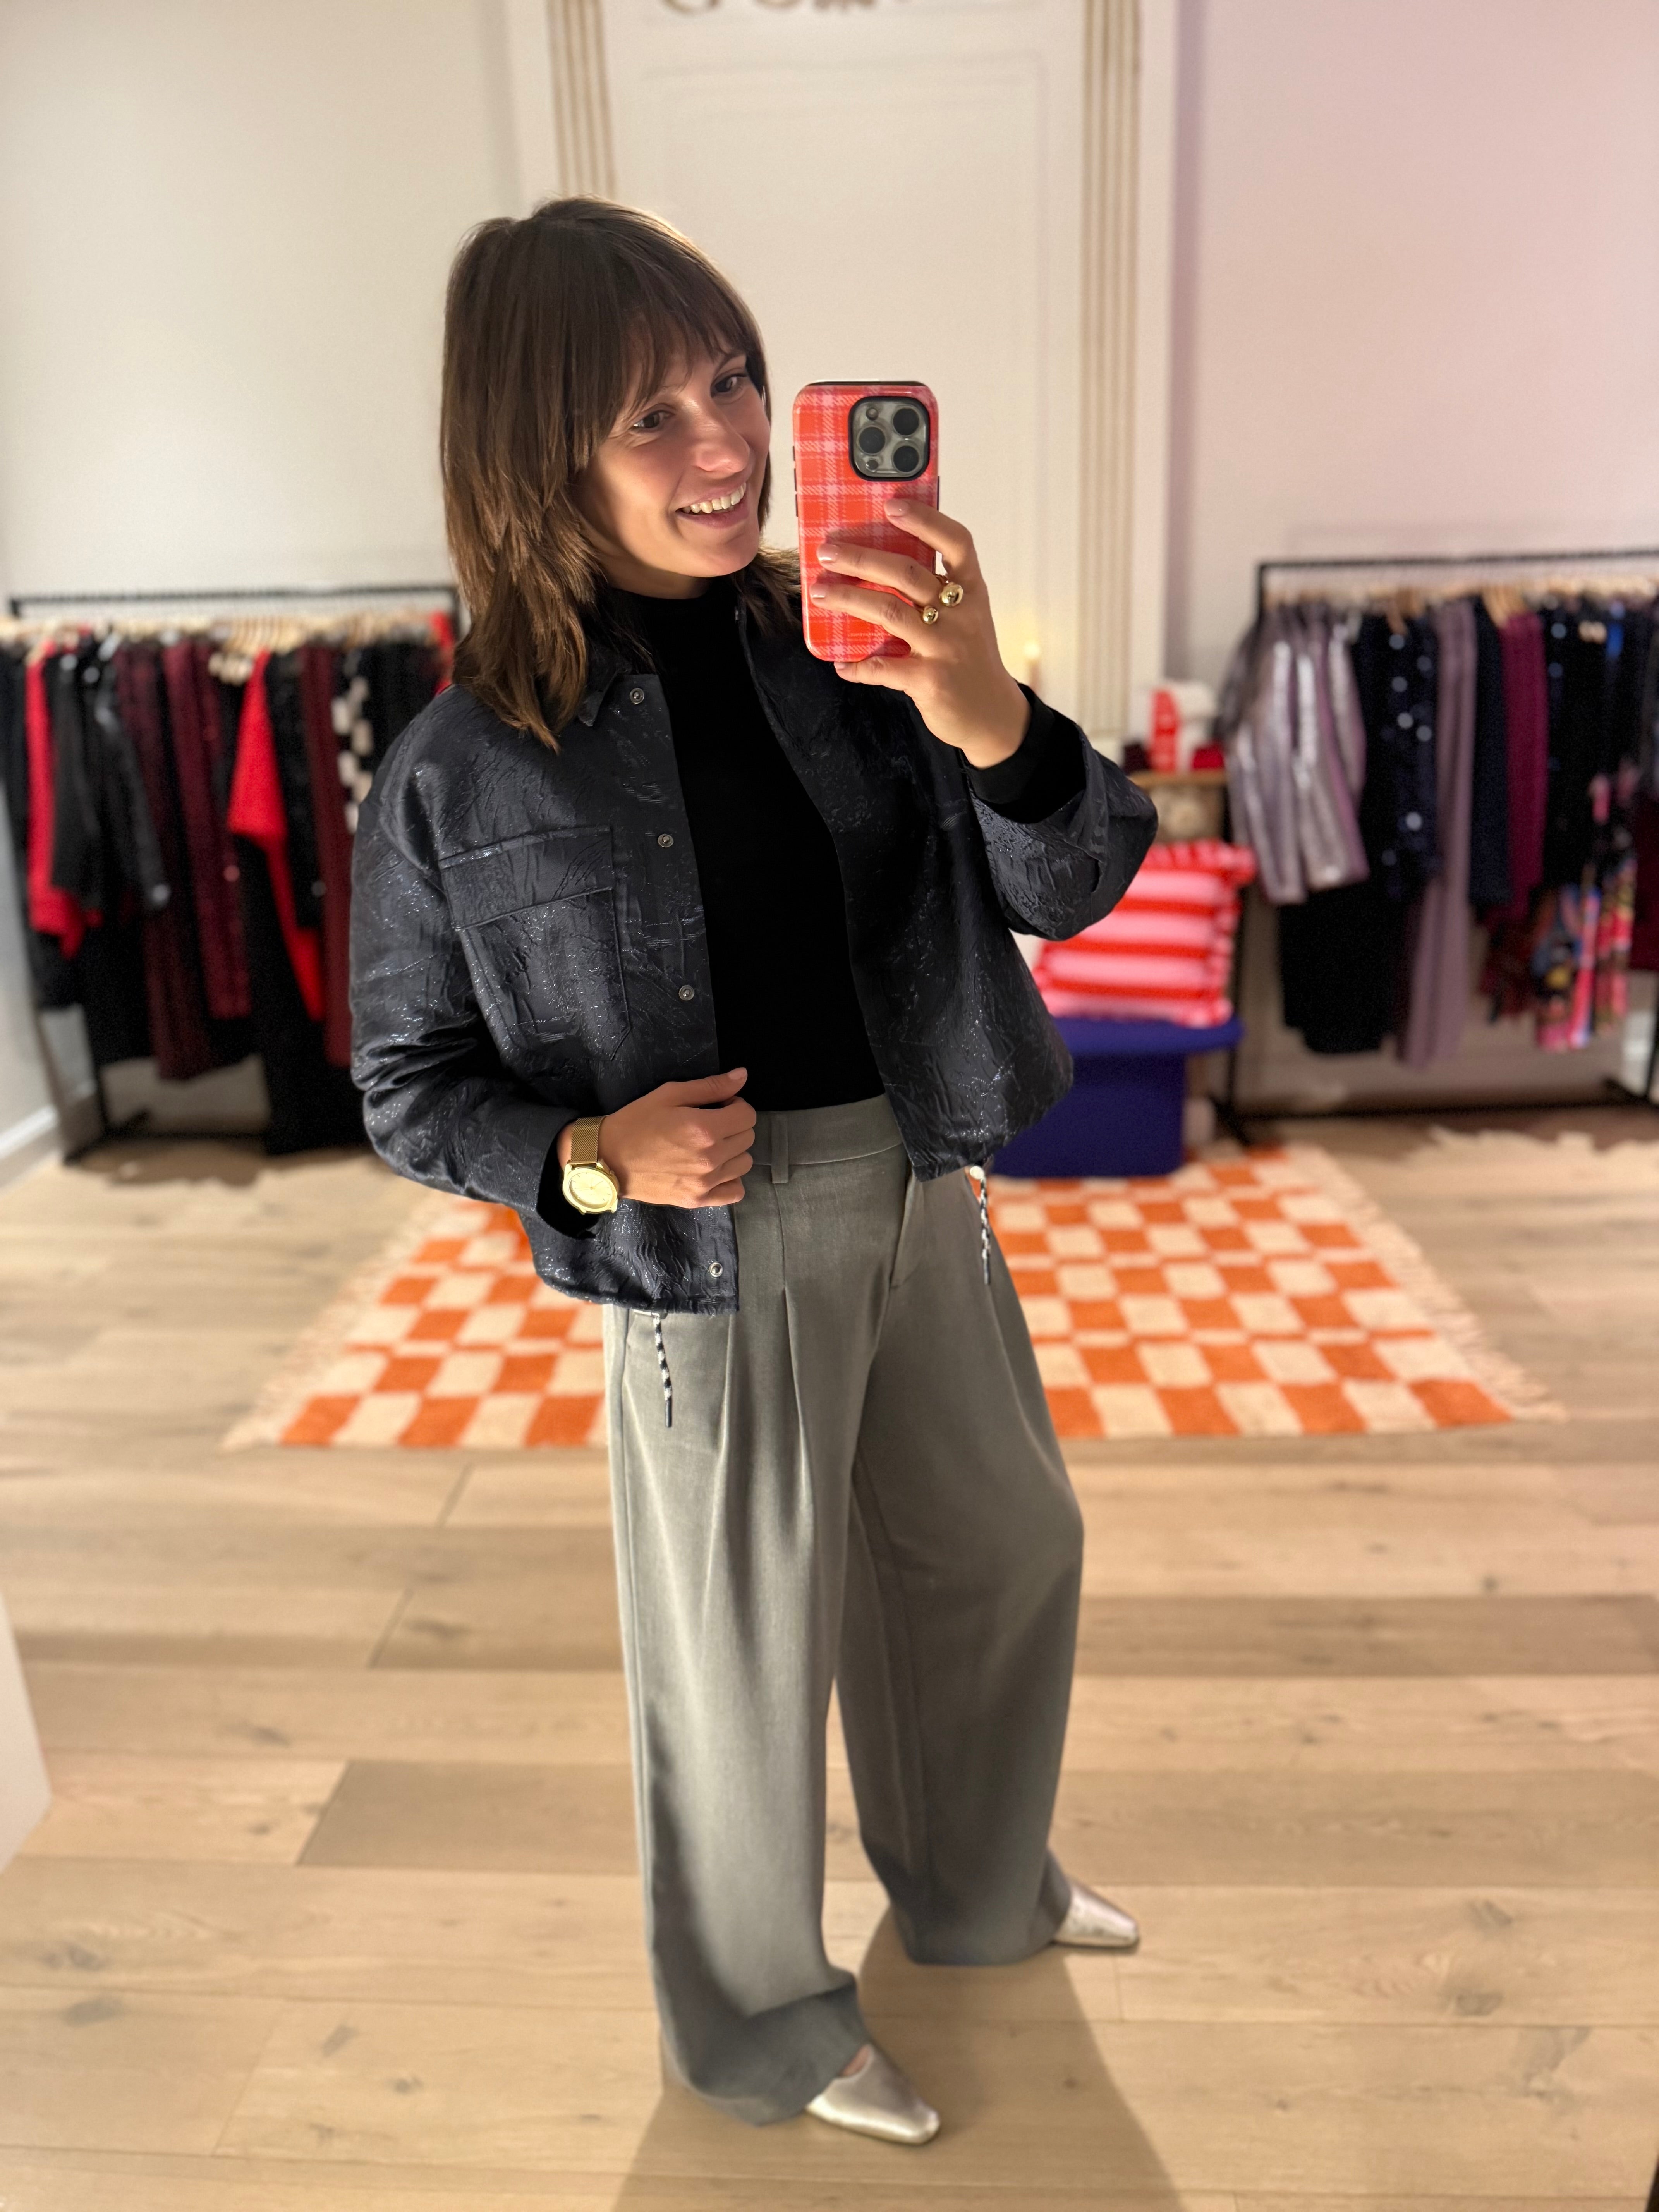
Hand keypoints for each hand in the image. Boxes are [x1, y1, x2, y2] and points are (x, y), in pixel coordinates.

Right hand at [557, 1068, 754, 1207]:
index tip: (719, 1106)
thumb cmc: (636, 1122)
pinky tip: (715, 1170)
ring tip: (711, 1146)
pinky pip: (735, 1192)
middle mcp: (710, 1158)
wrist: (607, 1159)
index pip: (747, 1115)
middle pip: (748, 1138)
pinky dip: (731, 1180)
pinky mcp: (697, 1199)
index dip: (736, 1105)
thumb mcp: (670, 1094)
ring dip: (734, 1151)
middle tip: (711, 1123)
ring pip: (744, 1164)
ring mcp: (705, 1182)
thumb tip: (742, 1075)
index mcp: (704, 1128)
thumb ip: (710, 1086)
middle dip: (734, 1125)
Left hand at [810, 501, 1029, 768]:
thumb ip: (934, 592)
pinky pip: (883, 668)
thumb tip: (877, 563)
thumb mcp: (965, 617)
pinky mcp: (930, 681)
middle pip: (907, 572)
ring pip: (890, 612)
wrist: (992, 716)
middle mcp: (961, 614)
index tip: (891, 504)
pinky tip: (840, 662)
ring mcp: (946, 647)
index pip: (956, 542)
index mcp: (971, 591)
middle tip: (827, 551)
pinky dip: (857, 665)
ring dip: (848, 599)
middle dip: (861, 557)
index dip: (925, 520)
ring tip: (820, 593)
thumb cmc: (969, 658)